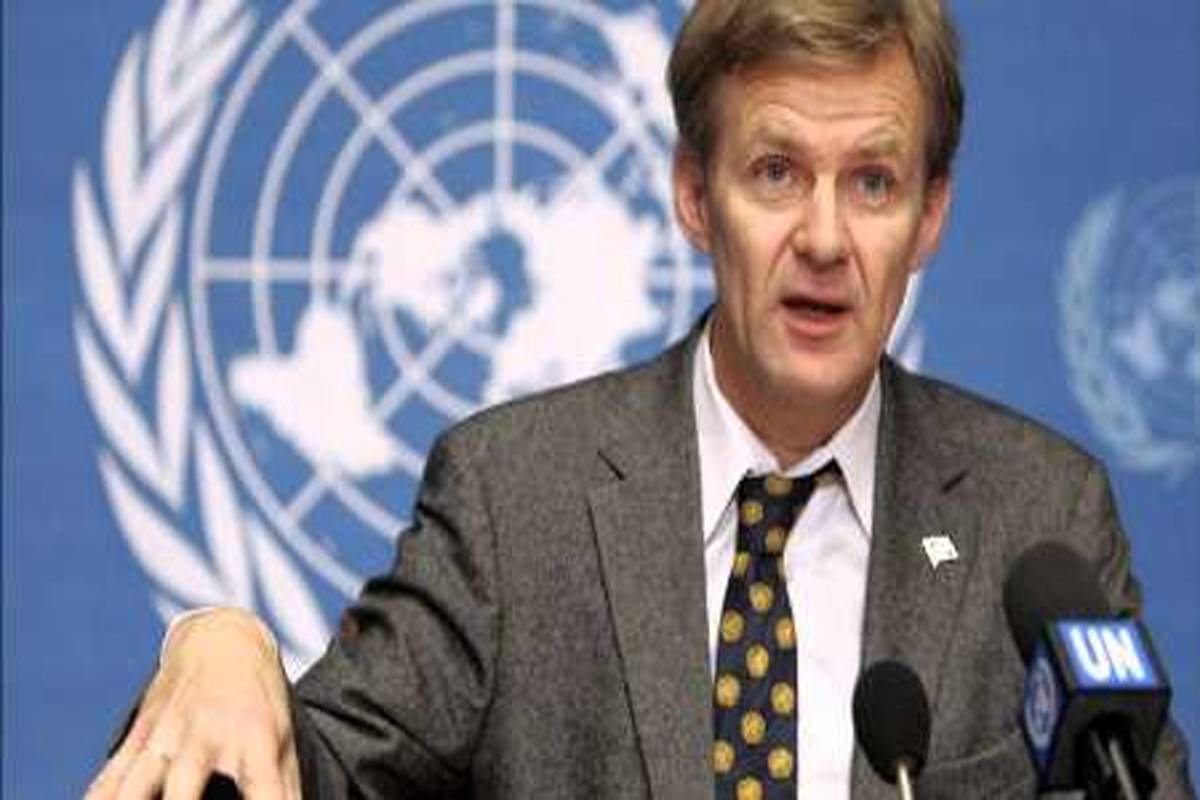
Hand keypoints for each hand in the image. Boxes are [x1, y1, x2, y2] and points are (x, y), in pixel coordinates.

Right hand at [85, 608, 300, 798]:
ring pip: (133, 786)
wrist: (222, 639)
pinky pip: (111, 778)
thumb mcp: (283, 736)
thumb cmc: (260, 699)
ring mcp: (167, 734)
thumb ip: (285, 788)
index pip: (263, 790)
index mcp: (254, 738)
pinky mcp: (140, 734)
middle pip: (183, 790)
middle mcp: (207, 735)